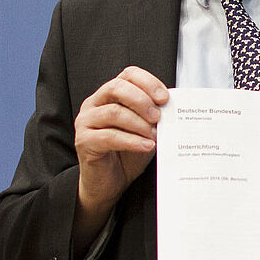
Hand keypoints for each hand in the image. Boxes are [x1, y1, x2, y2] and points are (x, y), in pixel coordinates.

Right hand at [72, 67, 168, 250]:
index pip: (127, 75)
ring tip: (155, 135)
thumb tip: (175, 107)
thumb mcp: (145, 130)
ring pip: (113, 112)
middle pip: (116, 87)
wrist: (109, 183)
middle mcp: (94, 104)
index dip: (147, 82)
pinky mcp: (84, 141)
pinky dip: (132, 141)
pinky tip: (147, 146)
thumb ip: (153, 116)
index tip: (164, 98)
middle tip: (159, 116)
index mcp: (108, 95)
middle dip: (142, 100)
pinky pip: (109, 136)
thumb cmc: (127, 154)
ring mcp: (85, 122)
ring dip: (139, 123)